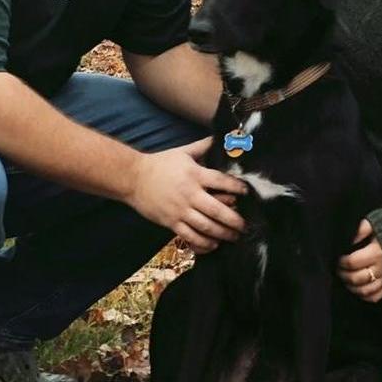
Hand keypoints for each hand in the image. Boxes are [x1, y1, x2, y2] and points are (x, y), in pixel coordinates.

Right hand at [126, 136, 246, 252]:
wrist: (134, 178)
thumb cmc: (161, 163)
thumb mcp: (183, 152)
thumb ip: (203, 146)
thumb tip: (219, 137)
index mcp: (194, 174)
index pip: (220, 181)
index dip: (236, 187)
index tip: (247, 192)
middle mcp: (189, 194)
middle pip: (217, 210)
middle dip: (233, 219)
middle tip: (244, 225)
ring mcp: (180, 210)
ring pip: (206, 227)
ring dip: (222, 234)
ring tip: (233, 237)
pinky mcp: (171, 223)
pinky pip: (190, 236)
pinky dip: (203, 243)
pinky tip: (213, 244)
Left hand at [337, 218, 381, 302]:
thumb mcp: (375, 221)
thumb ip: (360, 229)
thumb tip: (348, 238)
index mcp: (377, 252)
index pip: (352, 262)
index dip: (341, 262)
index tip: (337, 258)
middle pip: (356, 278)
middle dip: (343, 275)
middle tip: (338, 269)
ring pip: (364, 290)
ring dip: (351, 287)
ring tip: (346, 278)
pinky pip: (376, 296)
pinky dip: (364, 296)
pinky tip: (358, 288)